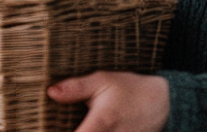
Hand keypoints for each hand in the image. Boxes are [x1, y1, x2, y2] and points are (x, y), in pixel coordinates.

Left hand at [48, 70, 169, 131]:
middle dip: (69, 131)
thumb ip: (76, 88)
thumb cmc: (130, 89)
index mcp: (100, 124)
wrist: (162, 103)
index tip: (44, 127)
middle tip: (60, 124)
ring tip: (79, 124)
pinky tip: (87, 128)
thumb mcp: (103, 81)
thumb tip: (51, 92)